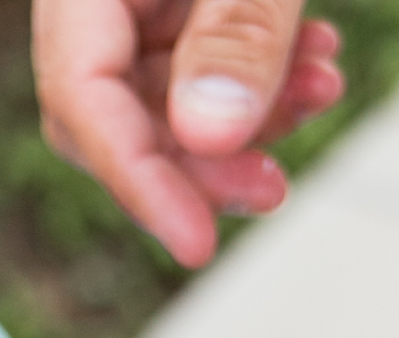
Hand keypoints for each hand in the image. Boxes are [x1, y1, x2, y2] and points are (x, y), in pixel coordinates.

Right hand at [32, 0, 344, 266]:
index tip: (196, 244)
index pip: (79, 96)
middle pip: (113, 115)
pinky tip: (313, 67)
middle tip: (270, 186)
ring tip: (319, 93)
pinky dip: (257, 79)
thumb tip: (208, 139)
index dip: (138, 180)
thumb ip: (234, 33)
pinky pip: (197, 60)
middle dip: (200, 164)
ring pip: (163, 98)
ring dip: (248, 120)